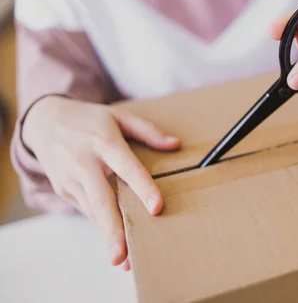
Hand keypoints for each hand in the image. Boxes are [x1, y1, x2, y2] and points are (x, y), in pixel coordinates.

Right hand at [22, 96, 180, 270]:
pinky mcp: (65, 190)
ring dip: (108, 236)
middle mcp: (86, 163)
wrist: (44, 121)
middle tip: (124, 255)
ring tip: (124, 259)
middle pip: (102, 200)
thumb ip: (147, 131)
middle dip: (113, 230)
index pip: (127, 167)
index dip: (143, 188)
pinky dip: (101, 225)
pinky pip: (88, 210)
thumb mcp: (118, 116)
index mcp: (105, 142)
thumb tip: (176, 145)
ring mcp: (72, 179)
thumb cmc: (89, 120)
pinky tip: (114, 240)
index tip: (156, 208)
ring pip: (93, 212)